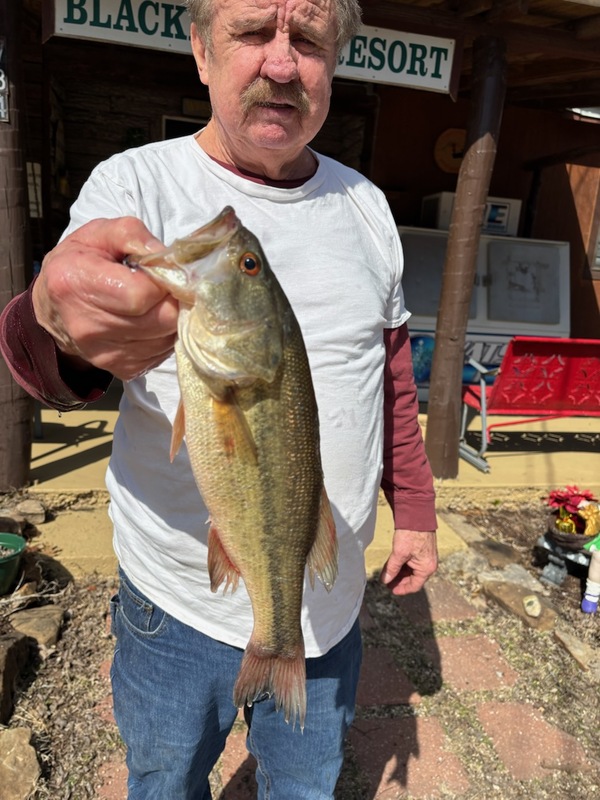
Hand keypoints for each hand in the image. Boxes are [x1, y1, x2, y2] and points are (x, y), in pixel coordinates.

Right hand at [33, 217, 179, 380]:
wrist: (54, 310)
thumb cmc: (79, 264)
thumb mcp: (97, 234)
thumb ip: (131, 234)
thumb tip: (166, 256)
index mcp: (77, 284)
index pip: (142, 293)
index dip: (163, 279)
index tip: (162, 269)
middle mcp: (88, 326)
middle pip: (162, 319)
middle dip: (173, 298)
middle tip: (165, 285)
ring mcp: (106, 354)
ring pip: (168, 337)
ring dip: (172, 317)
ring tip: (155, 301)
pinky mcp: (123, 369)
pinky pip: (163, 352)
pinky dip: (165, 335)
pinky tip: (150, 319)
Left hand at [380, 529, 437, 595]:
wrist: (416, 514)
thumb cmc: (410, 534)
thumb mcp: (399, 553)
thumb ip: (392, 568)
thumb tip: (385, 580)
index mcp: (427, 568)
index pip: (415, 585)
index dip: (402, 589)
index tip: (391, 590)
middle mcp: (429, 564)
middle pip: (413, 578)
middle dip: (399, 580)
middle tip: (386, 581)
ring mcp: (426, 557)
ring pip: (412, 570)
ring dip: (400, 573)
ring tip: (387, 574)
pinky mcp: (421, 550)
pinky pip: (412, 562)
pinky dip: (402, 565)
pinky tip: (392, 565)